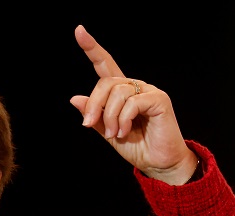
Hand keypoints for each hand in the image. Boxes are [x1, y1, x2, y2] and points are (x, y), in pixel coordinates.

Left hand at [70, 25, 198, 184]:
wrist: (159, 164)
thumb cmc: (138, 148)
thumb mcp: (107, 132)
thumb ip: (94, 116)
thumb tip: (75, 99)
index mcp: (122, 92)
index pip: (105, 65)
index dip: (92, 48)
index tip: (79, 31)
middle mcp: (135, 87)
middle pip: (106, 81)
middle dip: (94, 104)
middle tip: (91, 125)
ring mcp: (148, 91)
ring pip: (118, 92)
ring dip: (110, 117)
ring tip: (115, 133)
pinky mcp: (159, 100)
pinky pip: (133, 102)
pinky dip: (124, 119)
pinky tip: (124, 132)